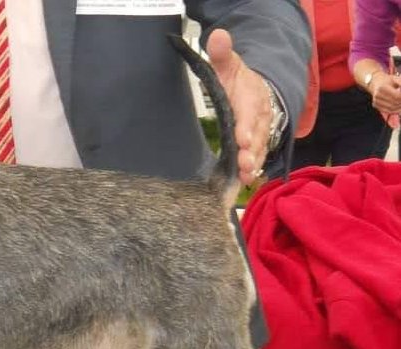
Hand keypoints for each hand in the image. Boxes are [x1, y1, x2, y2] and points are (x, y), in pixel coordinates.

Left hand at [206, 29, 271, 185]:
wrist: (257, 90)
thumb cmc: (237, 81)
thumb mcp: (228, 66)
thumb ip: (221, 55)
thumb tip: (217, 36)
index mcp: (251, 97)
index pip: (249, 113)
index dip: (246, 126)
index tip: (241, 138)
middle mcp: (259, 117)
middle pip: (256, 136)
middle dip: (251, 151)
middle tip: (244, 164)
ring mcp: (261, 132)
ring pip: (260, 150)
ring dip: (253, 164)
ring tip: (246, 177)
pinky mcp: (259, 145)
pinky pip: (258, 158)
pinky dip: (253, 170)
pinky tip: (246, 182)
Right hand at [369, 72, 400, 114]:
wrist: (376, 83)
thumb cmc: (388, 81)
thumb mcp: (395, 79)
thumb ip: (400, 83)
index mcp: (382, 88)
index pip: (397, 95)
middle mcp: (377, 95)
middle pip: (395, 102)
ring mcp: (376, 101)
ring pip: (392, 107)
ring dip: (399, 106)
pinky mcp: (375, 105)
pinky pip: (387, 110)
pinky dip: (394, 110)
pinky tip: (399, 108)